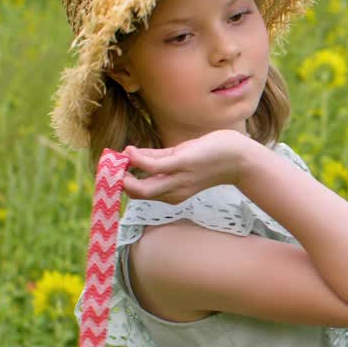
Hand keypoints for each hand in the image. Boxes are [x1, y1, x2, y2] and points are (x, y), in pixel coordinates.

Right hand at [122, 130, 258, 202]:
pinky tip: (130, 151)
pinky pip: (153, 166)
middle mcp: (174, 191)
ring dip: (123, 175)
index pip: (141, 194)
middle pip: (137, 195)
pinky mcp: (183, 164)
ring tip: (117, 160)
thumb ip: (155, 159)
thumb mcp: (179, 160)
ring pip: (141, 188)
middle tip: (108, 167)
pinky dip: (137, 159)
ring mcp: (178, 179)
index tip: (110, 170)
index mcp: (172, 193)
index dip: (121, 183)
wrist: (239, 157)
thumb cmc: (209, 157)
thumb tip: (130, 154)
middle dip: (117, 183)